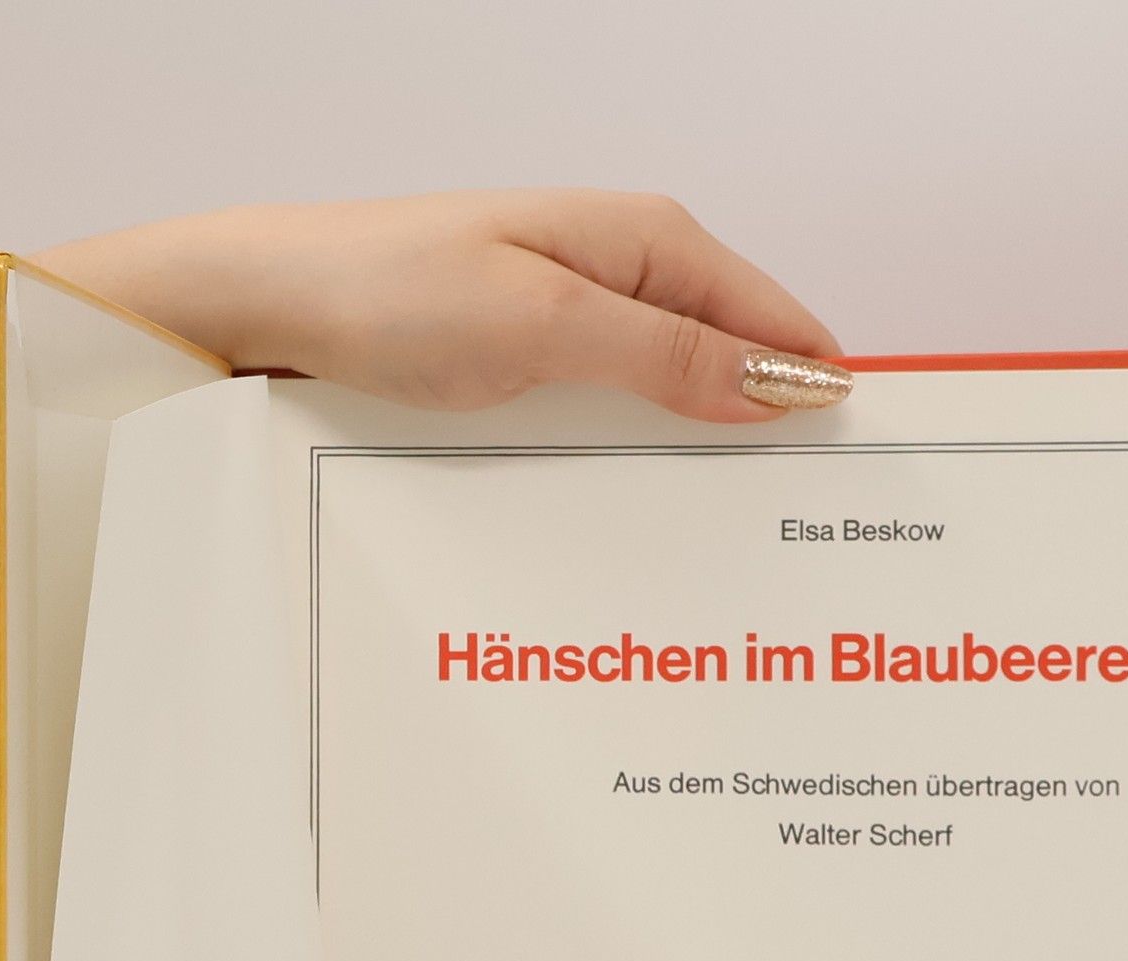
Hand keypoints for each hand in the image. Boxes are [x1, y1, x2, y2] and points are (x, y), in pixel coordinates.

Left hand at [0, 185, 848, 676]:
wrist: (258, 312)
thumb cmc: (386, 292)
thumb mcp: (546, 323)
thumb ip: (672, 356)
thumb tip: (787, 383)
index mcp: (647, 241)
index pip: (780, 323)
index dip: (827, 396)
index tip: (869, 481)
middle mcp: (623, 281)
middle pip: (740, 370)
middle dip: (778, 445)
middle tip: (814, 544)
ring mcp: (579, 331)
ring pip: (682, 407)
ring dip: (711, 466)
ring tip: (747, 551)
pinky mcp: (536, 376)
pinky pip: (621, 426)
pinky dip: (648, 471)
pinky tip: (656, 524)